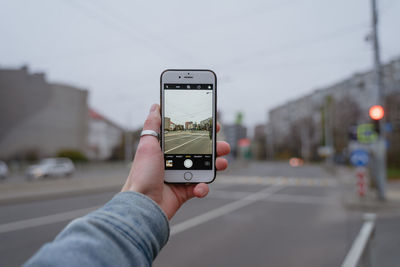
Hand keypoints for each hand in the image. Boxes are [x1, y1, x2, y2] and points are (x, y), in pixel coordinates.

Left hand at [122, 104, 229, 218]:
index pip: (186, 135)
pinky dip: (203, 187)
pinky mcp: (184, 192)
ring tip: (221, 164)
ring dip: (215, 165)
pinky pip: (199, 187)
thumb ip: (153, 125)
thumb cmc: (141, 176)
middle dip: (214, 147)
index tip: (213, 124)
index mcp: (165, 149)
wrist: (142, 206)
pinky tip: (198, 187)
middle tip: (223, 146)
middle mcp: (173, 161)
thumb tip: (155, 106)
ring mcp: (180, 176)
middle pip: (199, 151)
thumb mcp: (146, 145)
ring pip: (203, 167)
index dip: (201, 129)